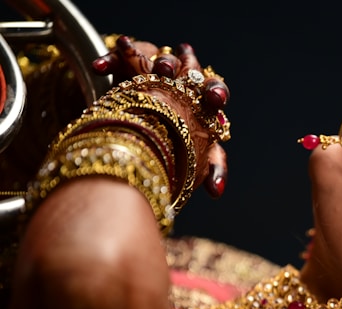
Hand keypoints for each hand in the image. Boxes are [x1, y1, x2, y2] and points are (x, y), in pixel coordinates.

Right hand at [91, 36, 229, 197]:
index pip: (215, 91)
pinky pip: (122, 57)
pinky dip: (111, 61)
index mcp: (204, 102)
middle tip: (188, 79)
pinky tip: (99, 69)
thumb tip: (216, 192)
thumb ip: (204, 170)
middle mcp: (187, 80)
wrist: (136, 120)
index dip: (216, 95)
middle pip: (195, 69)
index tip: (215, 101)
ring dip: (162, 63)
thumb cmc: (169, 142)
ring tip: (158, 71)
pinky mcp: (131, 61)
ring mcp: (160, 68)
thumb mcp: (188, 156)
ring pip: (165, 58)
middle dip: (192, 70)